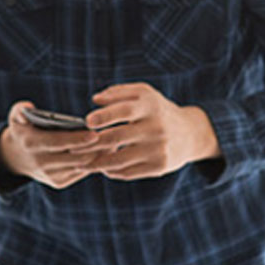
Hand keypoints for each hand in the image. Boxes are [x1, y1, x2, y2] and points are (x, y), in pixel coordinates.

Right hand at [0, 101, 112, 189]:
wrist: (18, 157)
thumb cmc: (23, 129)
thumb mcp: (16, 117)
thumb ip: (20, 110)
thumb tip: (28, 108)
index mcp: (31, 144)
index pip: (57, 143)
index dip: (77, 139)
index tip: (95, 133)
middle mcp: (41, 163)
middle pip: (74, 157)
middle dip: (94, 148)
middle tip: (113, 135)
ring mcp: (51, 175)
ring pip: (82, 165)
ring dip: (98, 155)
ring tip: (113, 141)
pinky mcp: (59, 182)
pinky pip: (82, 172)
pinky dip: (95, 162)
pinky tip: (106, 150)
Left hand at [85, 82, 219, 180]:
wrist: (191, 134)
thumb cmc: (158, 111)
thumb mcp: (145, 94)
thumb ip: (119, 93)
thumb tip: (95, 100)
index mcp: (150, 106)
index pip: (124, 110)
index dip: (104, 116)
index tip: (87, 121)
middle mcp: (156, 128)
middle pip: (117, 137)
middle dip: (91, 143)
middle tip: (74, 146)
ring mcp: (158, 149)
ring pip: (119, 159)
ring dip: (97, 163)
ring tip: (81, 163)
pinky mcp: (159, 167)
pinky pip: (128, 172)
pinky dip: (112, 171)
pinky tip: (102, 168)